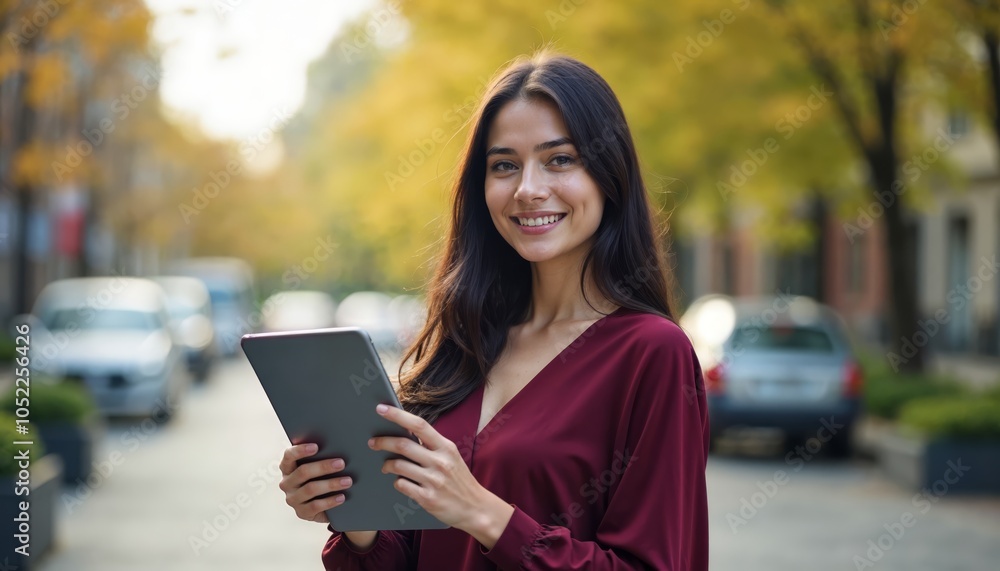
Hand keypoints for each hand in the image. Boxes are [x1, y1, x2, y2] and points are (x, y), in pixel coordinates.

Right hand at [278, 443, 353, 522]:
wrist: (325, 506)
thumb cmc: (322, 478)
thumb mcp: (318, 468)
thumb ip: (321, 457)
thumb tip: (337, 447)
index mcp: (288, 467)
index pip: (289, 456)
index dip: (300, 450)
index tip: (316, 446)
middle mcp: (287, 483)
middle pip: (303, 472)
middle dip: (323, 467)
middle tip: (341, 463)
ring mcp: (293, 499)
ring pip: (311, 489)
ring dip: (331, 484)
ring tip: (348, 481)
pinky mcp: (302, 513)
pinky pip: (316, 506)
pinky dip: (330, 501)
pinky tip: (342, 497)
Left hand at [368, 404, 513, 546]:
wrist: (476, 508)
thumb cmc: (459, 480)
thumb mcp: (451, 457)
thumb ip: (431, 446)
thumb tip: (403, 433)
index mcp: (446, 447)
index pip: (419, 425)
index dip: (398, 415)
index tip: (381, 408)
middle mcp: (440, 462)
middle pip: (403, 445)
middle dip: (383, 442)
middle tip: (372, 443)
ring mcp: (434, 481)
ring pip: (399, 465)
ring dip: (387, 465)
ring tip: (386, 466)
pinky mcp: (427, 498)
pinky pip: (401, 485)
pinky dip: (397, 482)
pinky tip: (400, 482)